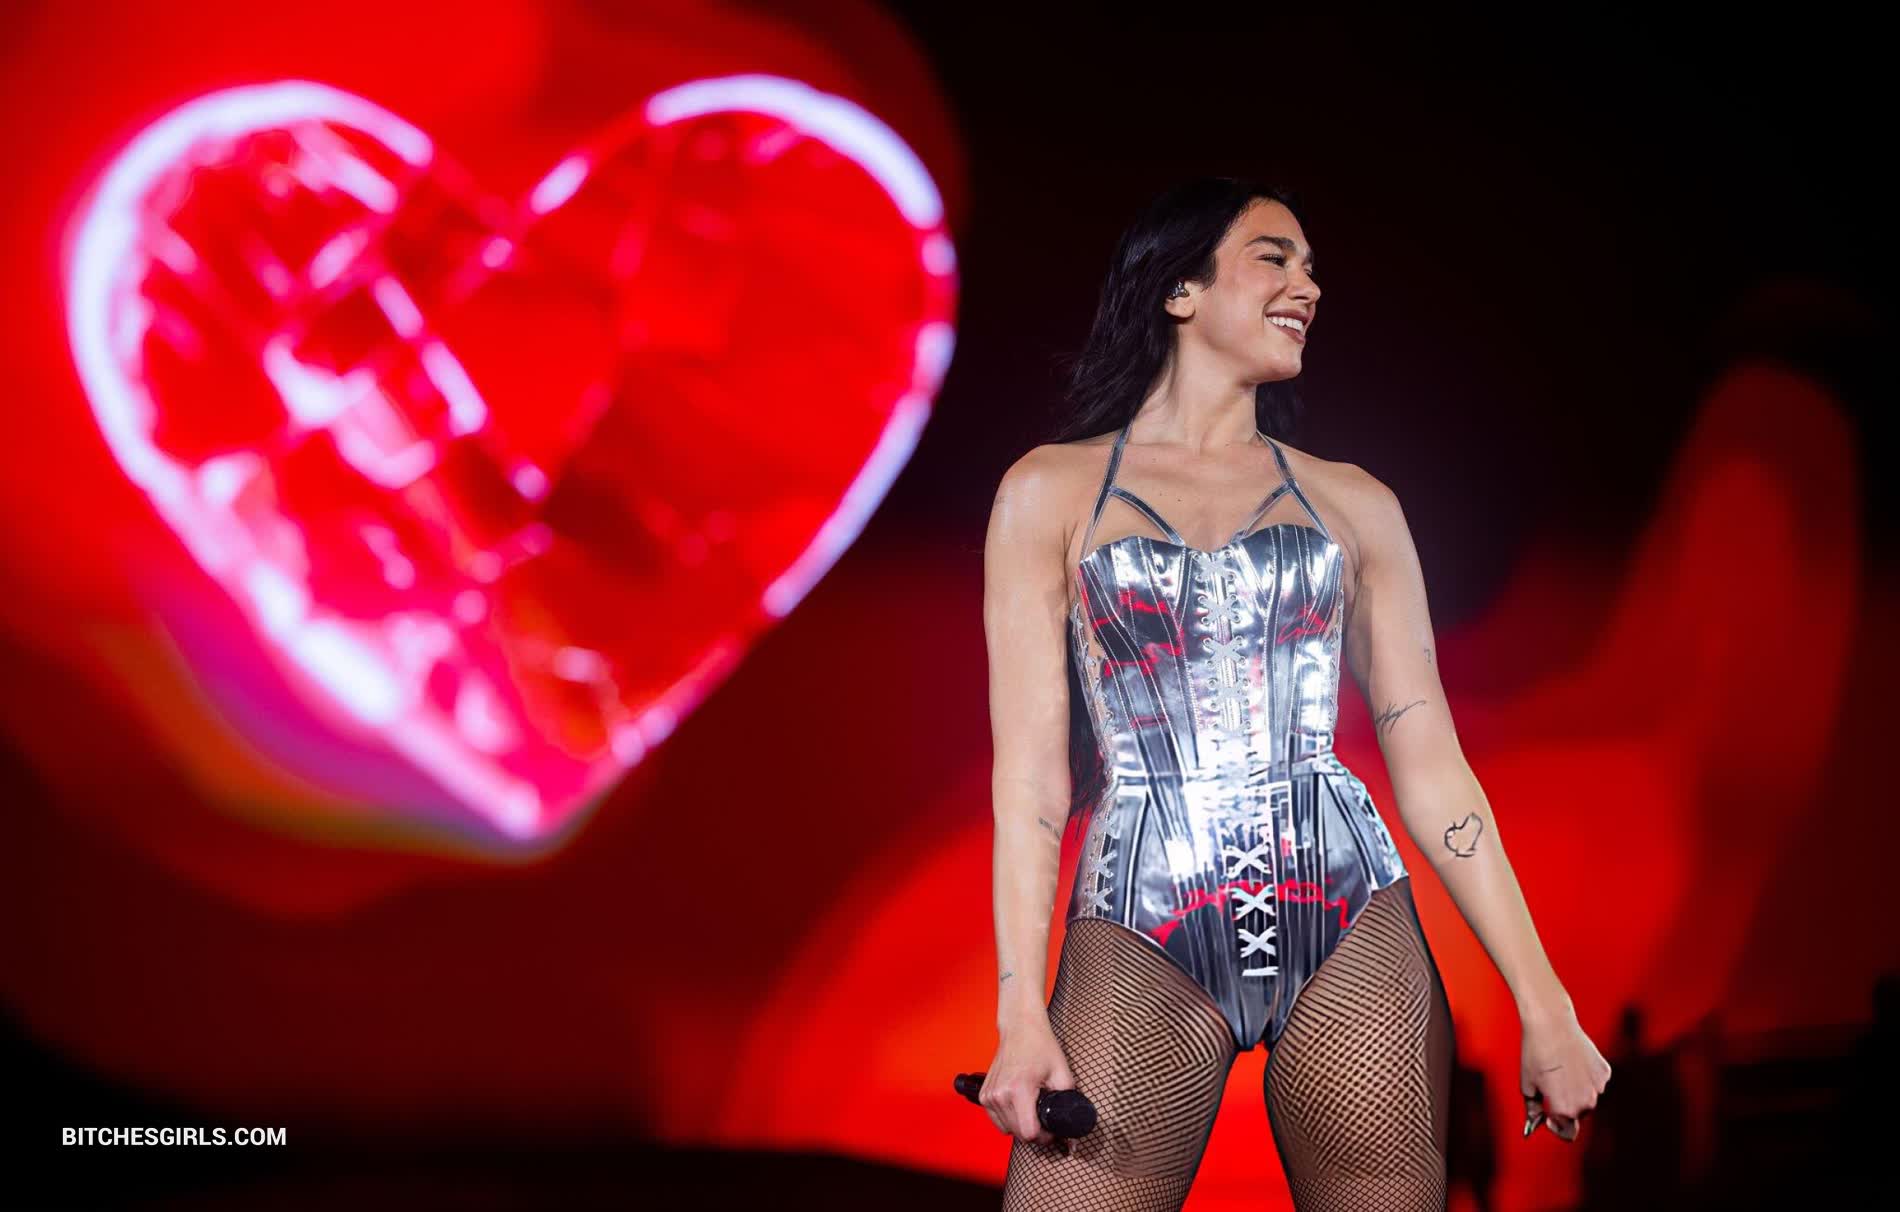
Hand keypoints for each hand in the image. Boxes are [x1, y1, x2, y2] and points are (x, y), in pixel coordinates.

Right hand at [980, 1016, 1077, 1148]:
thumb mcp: (1062, 1072)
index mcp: (1019, 1090)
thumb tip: (1073, 1119)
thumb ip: (1069, 1099)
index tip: (1052, 1128)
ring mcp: (989, 1096)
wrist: (1020, 1028)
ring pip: (1006, 1129)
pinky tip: (1018, 1105)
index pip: (1029, 1133)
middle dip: (1035, 1132)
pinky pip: (997, 1120)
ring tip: (1031, 1107)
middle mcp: (1000, 1095)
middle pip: (1018, 1134)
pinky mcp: (984, 1095)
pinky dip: (1008, 1118)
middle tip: (1045, 1117)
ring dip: (1020, 1125)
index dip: (1044, 1136)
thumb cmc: (1040, 1045)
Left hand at [1519, 1006, 1610, 1141]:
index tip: (1547, 1117)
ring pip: (1587, 1097)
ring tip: (1559, 1069)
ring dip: (1576, 1091)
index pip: (1567, 1133)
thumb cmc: (1536, 1054)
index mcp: (1566, 1110)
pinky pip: (1594, 1081)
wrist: (1552, 1024)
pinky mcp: (1604, 1071)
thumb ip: (1533, 1108)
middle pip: (1576, 1114)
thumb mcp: (1527, 1085)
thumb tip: (1535, 1121)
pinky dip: (1585, 1076)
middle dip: (1564, 1105)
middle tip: (1549, 1085)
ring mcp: (1598, 1087)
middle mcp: (1586, 1103)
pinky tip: (1572, 1061)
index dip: (1555, 1127)